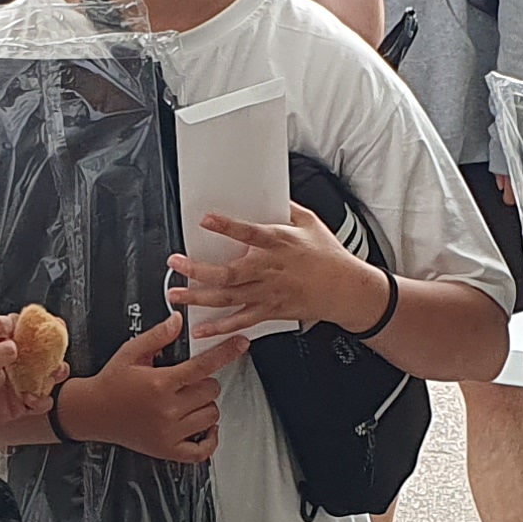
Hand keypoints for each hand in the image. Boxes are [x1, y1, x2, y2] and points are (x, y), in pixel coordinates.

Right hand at [60, 312, 231, 462]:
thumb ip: (157, 336)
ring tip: (190, 401)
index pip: (203, 366)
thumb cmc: (111, 382)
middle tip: (190, 381)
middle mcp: (166, 409)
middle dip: (206, 382)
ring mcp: (169, 433)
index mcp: (159, 383)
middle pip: (211, 391)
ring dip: (207, 406)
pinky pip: (202, 451)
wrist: (92, 413)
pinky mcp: (167, 450)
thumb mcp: (131, 353)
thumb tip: (178, 320)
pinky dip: (210, 439)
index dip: (225, 352)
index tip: (240, 344)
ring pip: (211, 416)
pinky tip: (205, 427)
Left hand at [179, 204, 375, 340]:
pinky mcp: (270, 311)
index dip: (227, 227)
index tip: (206, 220)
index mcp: (279, 244)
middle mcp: (270, 270)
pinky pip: (241, 321)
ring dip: (199, 297)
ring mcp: (268, 293)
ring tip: (176, 294)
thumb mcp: (310, 223)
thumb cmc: (329, 256)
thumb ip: (287, 208)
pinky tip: (201, 328)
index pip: (250, 234)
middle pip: (229, 273)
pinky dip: (220, 327)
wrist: (346, 290)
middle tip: (177, 263)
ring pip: (228, 298)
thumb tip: (271, 194)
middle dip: (198, 270)